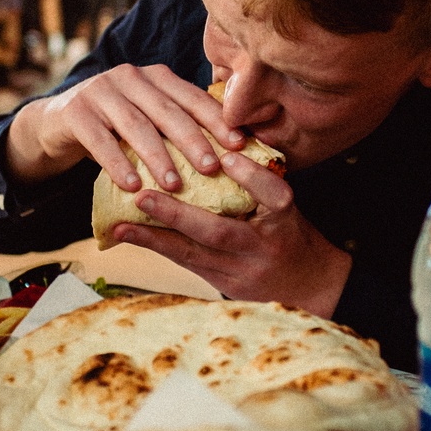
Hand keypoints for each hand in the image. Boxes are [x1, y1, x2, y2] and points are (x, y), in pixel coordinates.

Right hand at [4, 65, 244, 191]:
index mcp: (156, 76)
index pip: (193, 97)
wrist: (57, 123)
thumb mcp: (148, 120)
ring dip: (157, 156)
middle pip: (167, 111)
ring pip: (136, 125)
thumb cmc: (116, 127)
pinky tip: (132, 185)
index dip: (217, 120)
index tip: (239, 145)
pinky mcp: (76, 111)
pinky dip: (117, 163)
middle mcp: (130, 77)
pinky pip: (100, 140)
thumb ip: (178, 126)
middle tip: (213, 167)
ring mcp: (101, 91)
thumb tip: (229, 155)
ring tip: (174, 184)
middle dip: (192, 139)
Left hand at [113, 151, 352, 317]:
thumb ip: (259, 181)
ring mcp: (242, 273)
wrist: (310, 285)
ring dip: (154, 240)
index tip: (228, 156)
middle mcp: (263, 248)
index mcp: (285, 220)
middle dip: (178, 215)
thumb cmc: (293, 233)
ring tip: (121, 227)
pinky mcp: (225, 287)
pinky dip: (159, 249)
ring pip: (193, 256)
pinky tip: (131, 239)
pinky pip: (187, 265)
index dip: (251, 176)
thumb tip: (220, 143)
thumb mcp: (287, 206)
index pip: (273, 194)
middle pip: (220, 233)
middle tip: (143, 198)